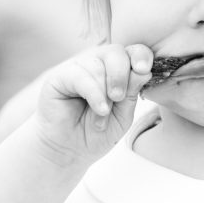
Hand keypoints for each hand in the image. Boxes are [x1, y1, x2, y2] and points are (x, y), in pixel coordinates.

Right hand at [33, 44, 152, 163]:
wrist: (69, 151)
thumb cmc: (97, 132)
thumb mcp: (123, 114)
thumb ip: (132, 92)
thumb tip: (144, 71)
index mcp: (117, 68)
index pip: (133, 51)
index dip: (141, 56)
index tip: (144, 70)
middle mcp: (97, 62)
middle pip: (115, 52)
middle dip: (122, 76)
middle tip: (119, 98)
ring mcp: (77, 67)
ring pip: (98, 66)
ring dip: (105, 94)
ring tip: (103, 114)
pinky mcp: (59, 76)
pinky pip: (81, 77)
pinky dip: (94, 94)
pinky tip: (99, 110)